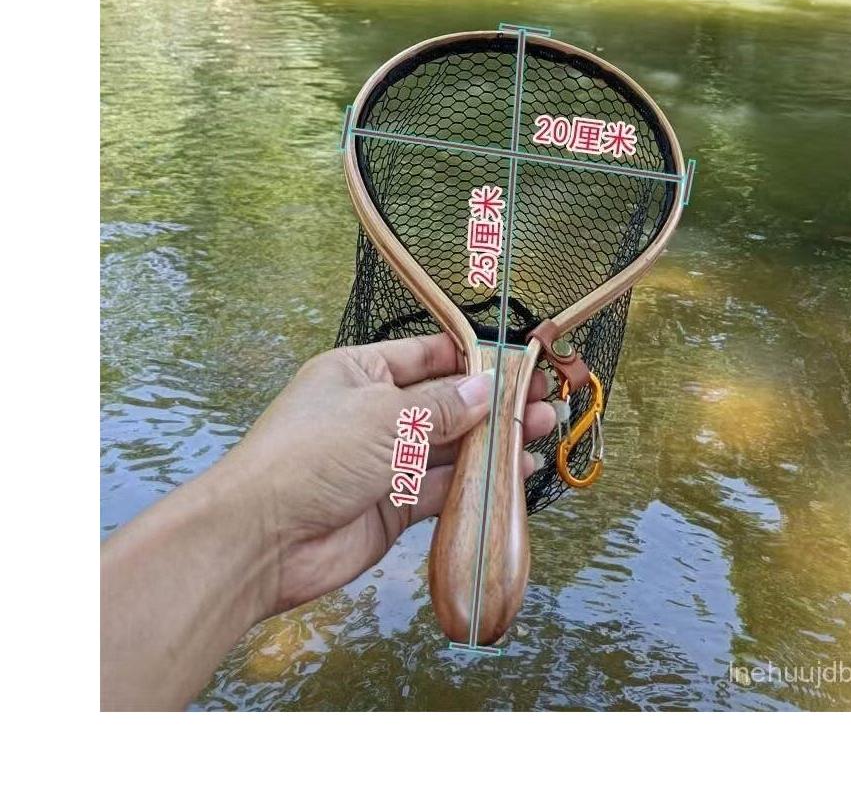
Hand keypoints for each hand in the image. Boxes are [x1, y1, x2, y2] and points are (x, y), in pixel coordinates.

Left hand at [229, 333, 556, 615]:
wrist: (262, 539)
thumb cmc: (313, 455)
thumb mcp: (382, 416)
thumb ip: (440, 406)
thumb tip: (486, 389)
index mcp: (361, 372)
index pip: (426, 355)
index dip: (474, 357)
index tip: (519, 361)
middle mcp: (374, 412)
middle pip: (445, 401)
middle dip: (494, 400)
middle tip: (543, 396)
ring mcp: (385, 461)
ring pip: (450, 446)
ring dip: (494, 439)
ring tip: (542, 428)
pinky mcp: (394, 506)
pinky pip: (444, 488)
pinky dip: (479, 481)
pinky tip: (515, 470)